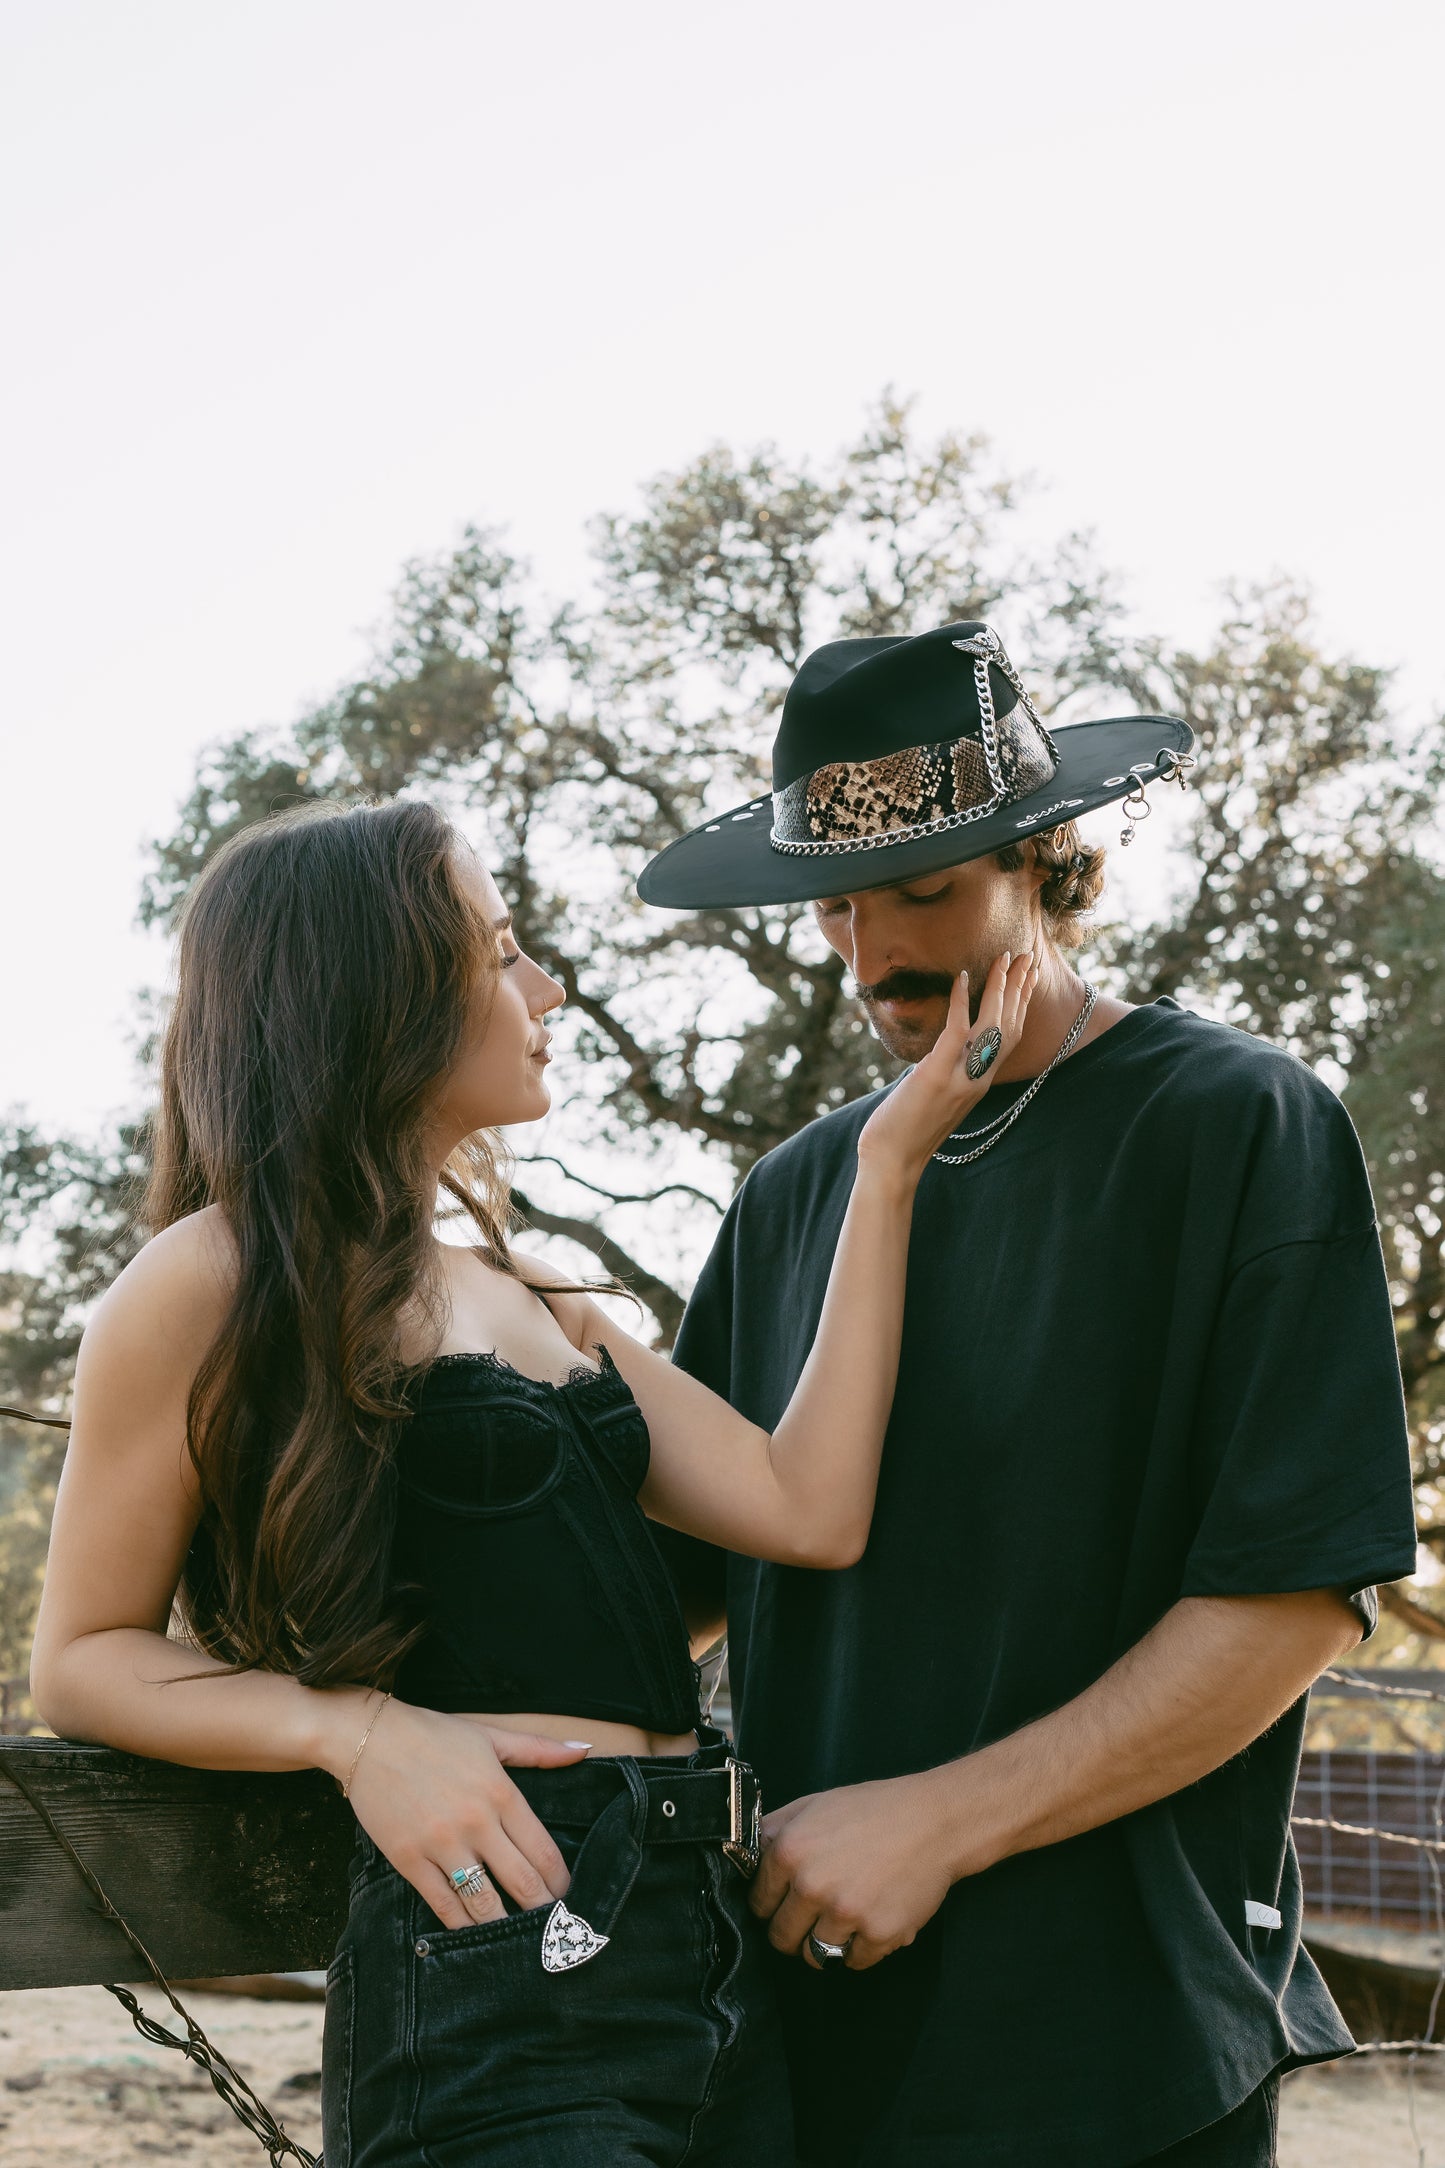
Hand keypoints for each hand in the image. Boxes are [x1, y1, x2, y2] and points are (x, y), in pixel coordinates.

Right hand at [326, 1692, 591, 1928]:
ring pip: (484, 1902)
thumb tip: (583, 1749)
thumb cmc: (432, 1734)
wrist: (368, 1737)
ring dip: (507, 1926)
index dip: (560, 1880)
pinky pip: (442, 1904)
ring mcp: (441, 1844)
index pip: (543, 1850)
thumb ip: (539, 1749)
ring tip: (521, 1940)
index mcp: (500, 1792)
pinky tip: (475, 1934)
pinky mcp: (408, 1860)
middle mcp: (476, 1822)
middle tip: (554, 1928)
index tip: (568, 1895)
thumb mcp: (490, 1736)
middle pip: (522, 1882)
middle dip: (543, 1910)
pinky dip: (462, 1925)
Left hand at [748, 1772, 955, 1970]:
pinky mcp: (878, 1935)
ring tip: (845, 1918)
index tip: (783, 1904)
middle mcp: (812, 1886)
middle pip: (781, 1937)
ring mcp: (846, 1914)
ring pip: (815, 1956)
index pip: (758, 1903)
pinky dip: (860, 1949)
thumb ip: (774, 1831)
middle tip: (813, 1917)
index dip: (770, 1904)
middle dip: (793, 1931)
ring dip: (826, 1943)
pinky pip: (854, 1963)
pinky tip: (870, 1920)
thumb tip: (743, 1855)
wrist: (934, 1821)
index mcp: (790, 1852)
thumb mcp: (813, 1804)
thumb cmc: (874, 1809)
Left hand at [857, 950, 1038, 1179]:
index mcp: (980, 1083)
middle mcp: (978, 1079)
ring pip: (991, 1025)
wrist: (893, 1161)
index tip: (1027, 977)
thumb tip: (942, 1050)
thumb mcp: (937, 1098)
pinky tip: (961, 977)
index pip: (1010, 1038)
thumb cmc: (907, 1130)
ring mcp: (960, 1078)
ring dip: (1000, 988)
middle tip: (1026, 956)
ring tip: (1003, 959)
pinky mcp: (937, 1075)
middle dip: (1019, 988)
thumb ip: (948, 1072)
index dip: (1020, 1005)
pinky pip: (956, 1031)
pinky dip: (960, 1002)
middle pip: (1009, 1026)